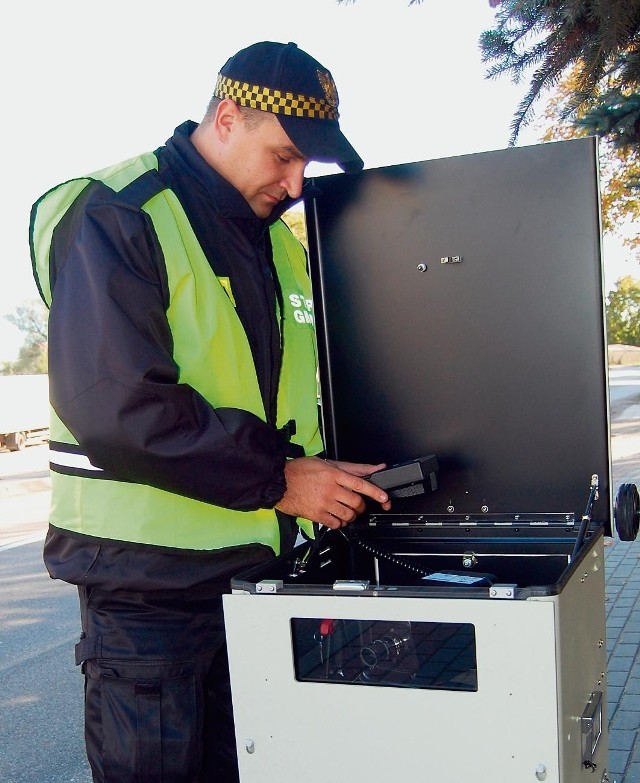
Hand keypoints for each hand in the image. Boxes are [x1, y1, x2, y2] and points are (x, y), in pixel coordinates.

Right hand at [275, 456, 390, 528]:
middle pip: (356, 502)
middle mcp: (330, 489)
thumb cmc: (300, 470)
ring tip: (346, 511)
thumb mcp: (326, 462)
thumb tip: (374, 467)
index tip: (384, 498)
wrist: (278, 482)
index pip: (360, 484)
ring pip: (348, 515)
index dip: (375, 492)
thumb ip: (352, 467)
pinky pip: (335, 524)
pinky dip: (339, 522)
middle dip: (361, 506)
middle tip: (358, 505)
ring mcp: (323, 503)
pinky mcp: (316, 515)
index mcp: (333, 474)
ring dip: (351, 515)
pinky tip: (335, 516)